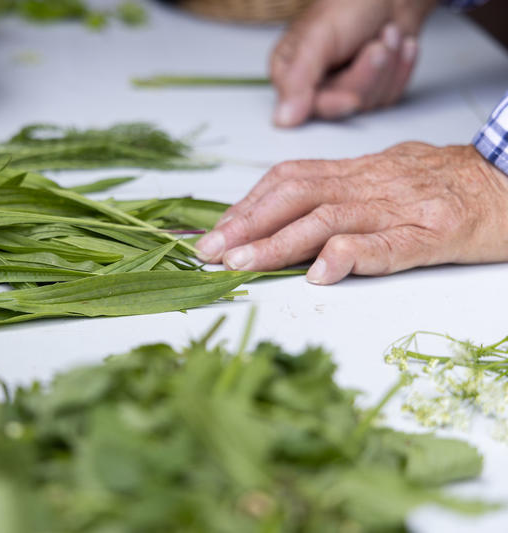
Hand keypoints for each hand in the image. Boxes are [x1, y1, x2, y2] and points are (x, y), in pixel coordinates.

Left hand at [195, 143, 507, 283]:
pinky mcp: (434, 234)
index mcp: (356, 172)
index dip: (247, 204)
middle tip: (208, 250)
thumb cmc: (444, 183)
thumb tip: (277, 210)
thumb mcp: (382, 175)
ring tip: (241, 264)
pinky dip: (350, 255)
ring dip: (278, 242)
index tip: (215, 229)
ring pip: (330, 219)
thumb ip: (336, 190)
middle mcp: (371, 184)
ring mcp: (402, 208)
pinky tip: (320, 271)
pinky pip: (389, 244)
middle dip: (246, 224)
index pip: (289, 180)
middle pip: (297, 196)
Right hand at [271, 0, 436, 126]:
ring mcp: (344, 89)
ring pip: (368, 104)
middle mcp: (314, 85)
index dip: (332, 105)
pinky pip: (389, 98)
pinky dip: (401, 70)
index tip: (352, 99)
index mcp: (289, 73)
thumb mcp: (318, 37)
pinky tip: (401, 46)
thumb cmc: (350, 3)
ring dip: (388, 67)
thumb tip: (282, 120)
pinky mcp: (371, 90)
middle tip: (378, 46)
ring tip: (388, 34)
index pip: (305, 108)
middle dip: (366, 74)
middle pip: (342, 106)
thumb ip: (298, 80)